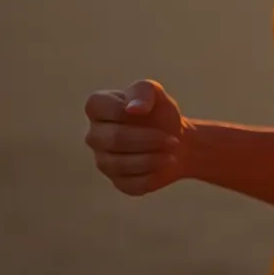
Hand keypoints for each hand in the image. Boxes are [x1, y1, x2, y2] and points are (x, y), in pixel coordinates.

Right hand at [83, 79, 186, 196]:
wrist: (178, 141)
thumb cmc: (160, 112)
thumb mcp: (156, 92)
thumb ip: (143, 92)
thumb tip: (131, 108)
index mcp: (98, 108)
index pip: (100, 108)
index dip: (128, 109)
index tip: (151, 110)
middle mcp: (95, 136)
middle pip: (114, 139)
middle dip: (148, 137)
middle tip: (172, 138)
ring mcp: (103, 161)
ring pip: (121, 164)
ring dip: (153, 156)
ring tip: (172, 148)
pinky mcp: (118, 182)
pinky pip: (132, 183)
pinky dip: (153, 172)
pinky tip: (164, 162)